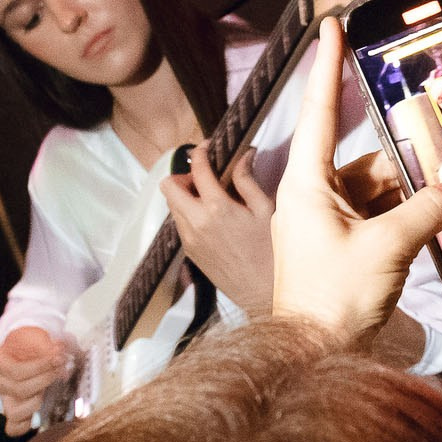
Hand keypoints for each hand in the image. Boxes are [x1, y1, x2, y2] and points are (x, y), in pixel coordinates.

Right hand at [0, 325, 69, 435]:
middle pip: (19, 390)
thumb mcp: (37, 338)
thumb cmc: (32, 345)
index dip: (40, 367)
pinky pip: (13, 428)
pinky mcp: (13, 413)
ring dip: (35, 403)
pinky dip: (26, 425)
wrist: (27, 350)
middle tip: (60, 370)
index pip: (16, 371)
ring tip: (47, 390)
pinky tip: (39, 414)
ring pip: (15, 412)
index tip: (58, 358)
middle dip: (44, 380)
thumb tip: (59, 352)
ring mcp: (4, 399)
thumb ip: (49, 346)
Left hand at [161, 145, 276, 312]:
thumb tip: (244, 155)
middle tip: (206, 178)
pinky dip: (189, 214)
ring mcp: (189, 240)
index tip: (208, 147)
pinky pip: (180, 225)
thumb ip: (248, 180)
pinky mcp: (191, 254)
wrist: (264, 294)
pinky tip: (212, 219)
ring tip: (210, 198)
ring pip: (172, 206)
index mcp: (216, 208)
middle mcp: (195, 222)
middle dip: (184, 176)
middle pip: (169, 186)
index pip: (197, 168)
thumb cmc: (272, 252)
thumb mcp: (266, 210)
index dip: (200, 152)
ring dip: (185, 196)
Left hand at [272, 16, 441, 343]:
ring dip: (409, 198)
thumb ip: (426, 210)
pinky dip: (403, 219)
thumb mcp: (388, 248)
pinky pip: (376, 218)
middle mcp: (311, 198)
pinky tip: (433, 224)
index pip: (320, 114)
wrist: (316, 356)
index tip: (331, 27)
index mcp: (307, 186)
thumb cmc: (335, 299)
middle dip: (404, 166)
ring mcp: (324, 225)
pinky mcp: (339, 248)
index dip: (327, 68)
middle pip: (364, 162)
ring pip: (375, 192)